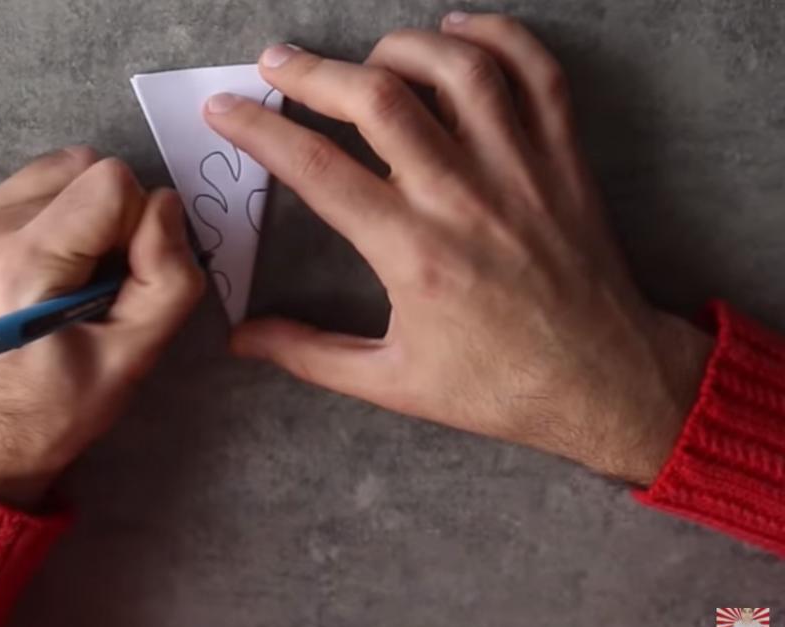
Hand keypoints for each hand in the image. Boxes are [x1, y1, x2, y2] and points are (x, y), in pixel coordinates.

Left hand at [0, 147, 204, 507]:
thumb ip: (166, 279)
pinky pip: (36, 185)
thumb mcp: (131, 359)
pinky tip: (54, 271)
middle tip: (103, 284)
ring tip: (77, 279)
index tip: (124, 280)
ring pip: (63, 169)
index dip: (139, 225)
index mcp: (20, 265)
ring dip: (88, 213)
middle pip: (86, 166)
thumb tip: (167, 206)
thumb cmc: (55, 411)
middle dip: (114, 216)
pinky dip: (61, 215)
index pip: (111, 182)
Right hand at [203, 13, 712, 484]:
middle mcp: (463, 198)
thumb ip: (310, 354)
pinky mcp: (563, 160)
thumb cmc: (498, 387)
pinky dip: (497, 37)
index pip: (317, 169)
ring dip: (400, 46)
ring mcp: (520, 170)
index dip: (258, 130)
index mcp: (413, 252)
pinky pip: (536, 73)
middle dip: (314, 71)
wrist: (604, 384)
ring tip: (367, 58)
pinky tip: (458, 34)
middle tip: (276, 63)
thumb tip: (240, 338)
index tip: (225, 109)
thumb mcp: (392, 384)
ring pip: (457, 69)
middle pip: (378, 100)